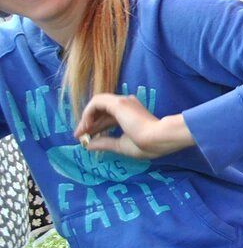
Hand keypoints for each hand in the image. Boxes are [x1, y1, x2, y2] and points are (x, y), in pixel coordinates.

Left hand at [74, 93, 194, 158]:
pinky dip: (88, 113)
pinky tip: (86, 126)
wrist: (159, 138)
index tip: (86, 139)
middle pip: (102, 112)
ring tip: (80, 131)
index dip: (96, 128)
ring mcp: (123, 102)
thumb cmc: (146, 144)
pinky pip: (96, 102)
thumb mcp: (121, 145)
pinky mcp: (118, 103)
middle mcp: (127, 105)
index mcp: (131, 114)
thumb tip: (87, 145)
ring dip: (87, 117)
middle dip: (88, 123)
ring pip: (98, 104)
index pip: (109, 119)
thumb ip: (105, 143)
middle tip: (79, 136)